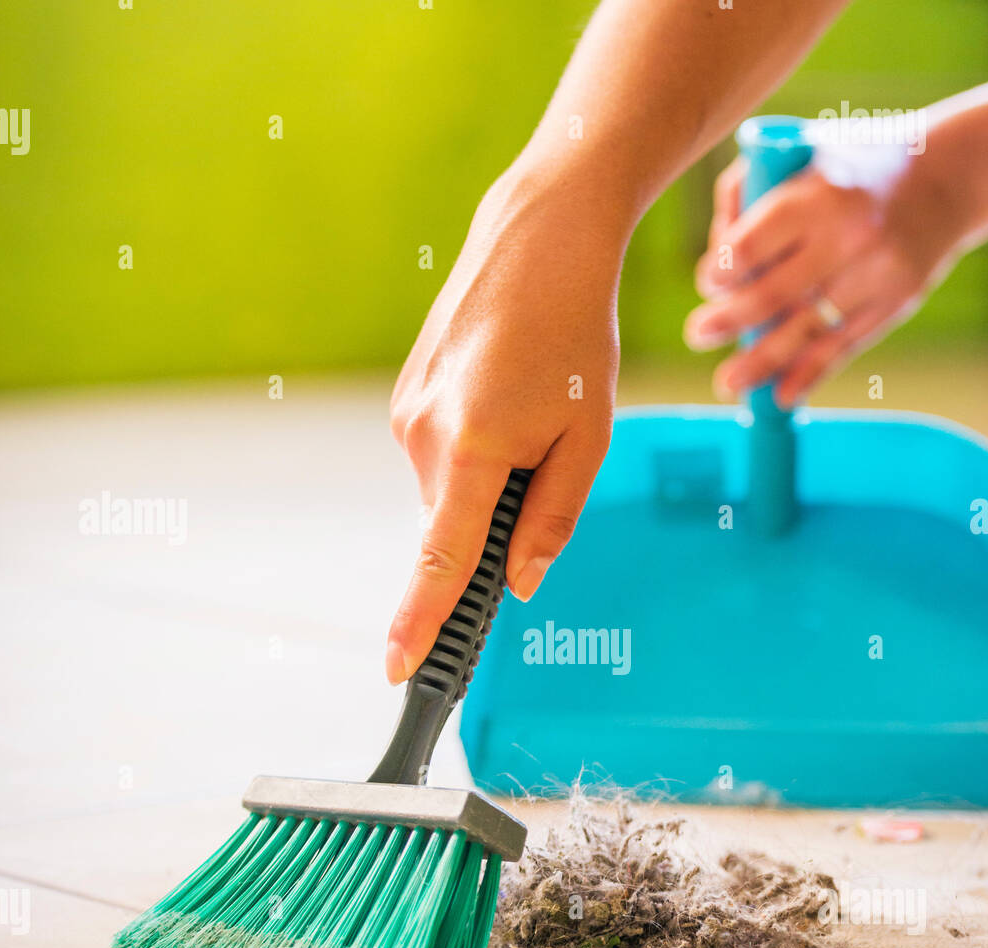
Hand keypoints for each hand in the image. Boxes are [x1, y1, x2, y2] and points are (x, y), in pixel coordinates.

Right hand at [386, 165, 625, 684]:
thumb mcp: (587, 439)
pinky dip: (475, 450)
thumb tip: (518, 584)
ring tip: (532, 405)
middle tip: (548, 452)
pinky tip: (506, 395)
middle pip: (458, 525)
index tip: (400, 670)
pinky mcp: (405, 396)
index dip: (421, 624)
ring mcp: (406, 415)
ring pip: (451, 490)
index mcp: (473, 451)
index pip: (441, 561)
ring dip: (490, 478)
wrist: (538, 237)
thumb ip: (551, 521)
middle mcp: (422, 437)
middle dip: (498, 517)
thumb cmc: (577, 336)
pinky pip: (442, 455)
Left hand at [684, 130, 964, 406]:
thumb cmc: (855, 165)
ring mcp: (873, 275)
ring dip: (758, 363)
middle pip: (770, 296)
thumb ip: (748, 191)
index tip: (709, 283)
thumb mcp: (803, 152)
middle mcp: (847, 238)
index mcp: (817, 195)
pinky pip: (842, 348)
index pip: (751, 247)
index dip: (720, 272)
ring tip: (727, 384)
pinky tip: (781, 398)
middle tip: (697, 334)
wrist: (949, 176)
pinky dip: (808, 376)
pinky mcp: (893, 304)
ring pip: (803, 331)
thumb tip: (717, 252)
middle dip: (727, 321)